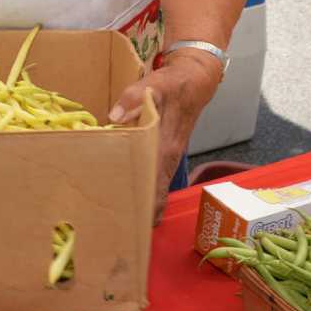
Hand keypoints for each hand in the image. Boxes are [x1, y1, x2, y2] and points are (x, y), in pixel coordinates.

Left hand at [109, 51, 221, 219]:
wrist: (196, 82)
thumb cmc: (173, 85)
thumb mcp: (155, 84)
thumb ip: (134, 97)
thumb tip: (115, 116)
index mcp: (166, 145)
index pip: (156, 182)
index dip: (147, 204)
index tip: (134, 222)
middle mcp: (169, 156)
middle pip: (156, 193)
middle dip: (142, 213)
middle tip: (119, 228)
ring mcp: (168, 156)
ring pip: (157, 188)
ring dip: (145, 204)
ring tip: (123, 220)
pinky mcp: (165, 153)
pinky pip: (156, 178)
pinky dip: (147, 192)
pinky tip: (133, 198)